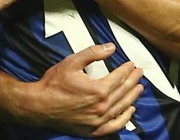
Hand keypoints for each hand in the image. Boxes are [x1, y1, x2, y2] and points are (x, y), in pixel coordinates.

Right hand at [29, 43, 143, 135]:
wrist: (40, 106)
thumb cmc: (54, 84)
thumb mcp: (73, 62)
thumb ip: (93, 53)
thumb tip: (111, 47)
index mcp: (98, 90)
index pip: (119, 77)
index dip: (127, 69)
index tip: (132, 64)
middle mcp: (101, 107)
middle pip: (123, 92)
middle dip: (133, 81)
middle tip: (140, 73)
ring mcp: (97, 121)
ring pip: (121, 108)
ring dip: (132, 97)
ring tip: (139, 88)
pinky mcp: (92, 131)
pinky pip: (113, 127)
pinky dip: (124, 119)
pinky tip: (129, 112)